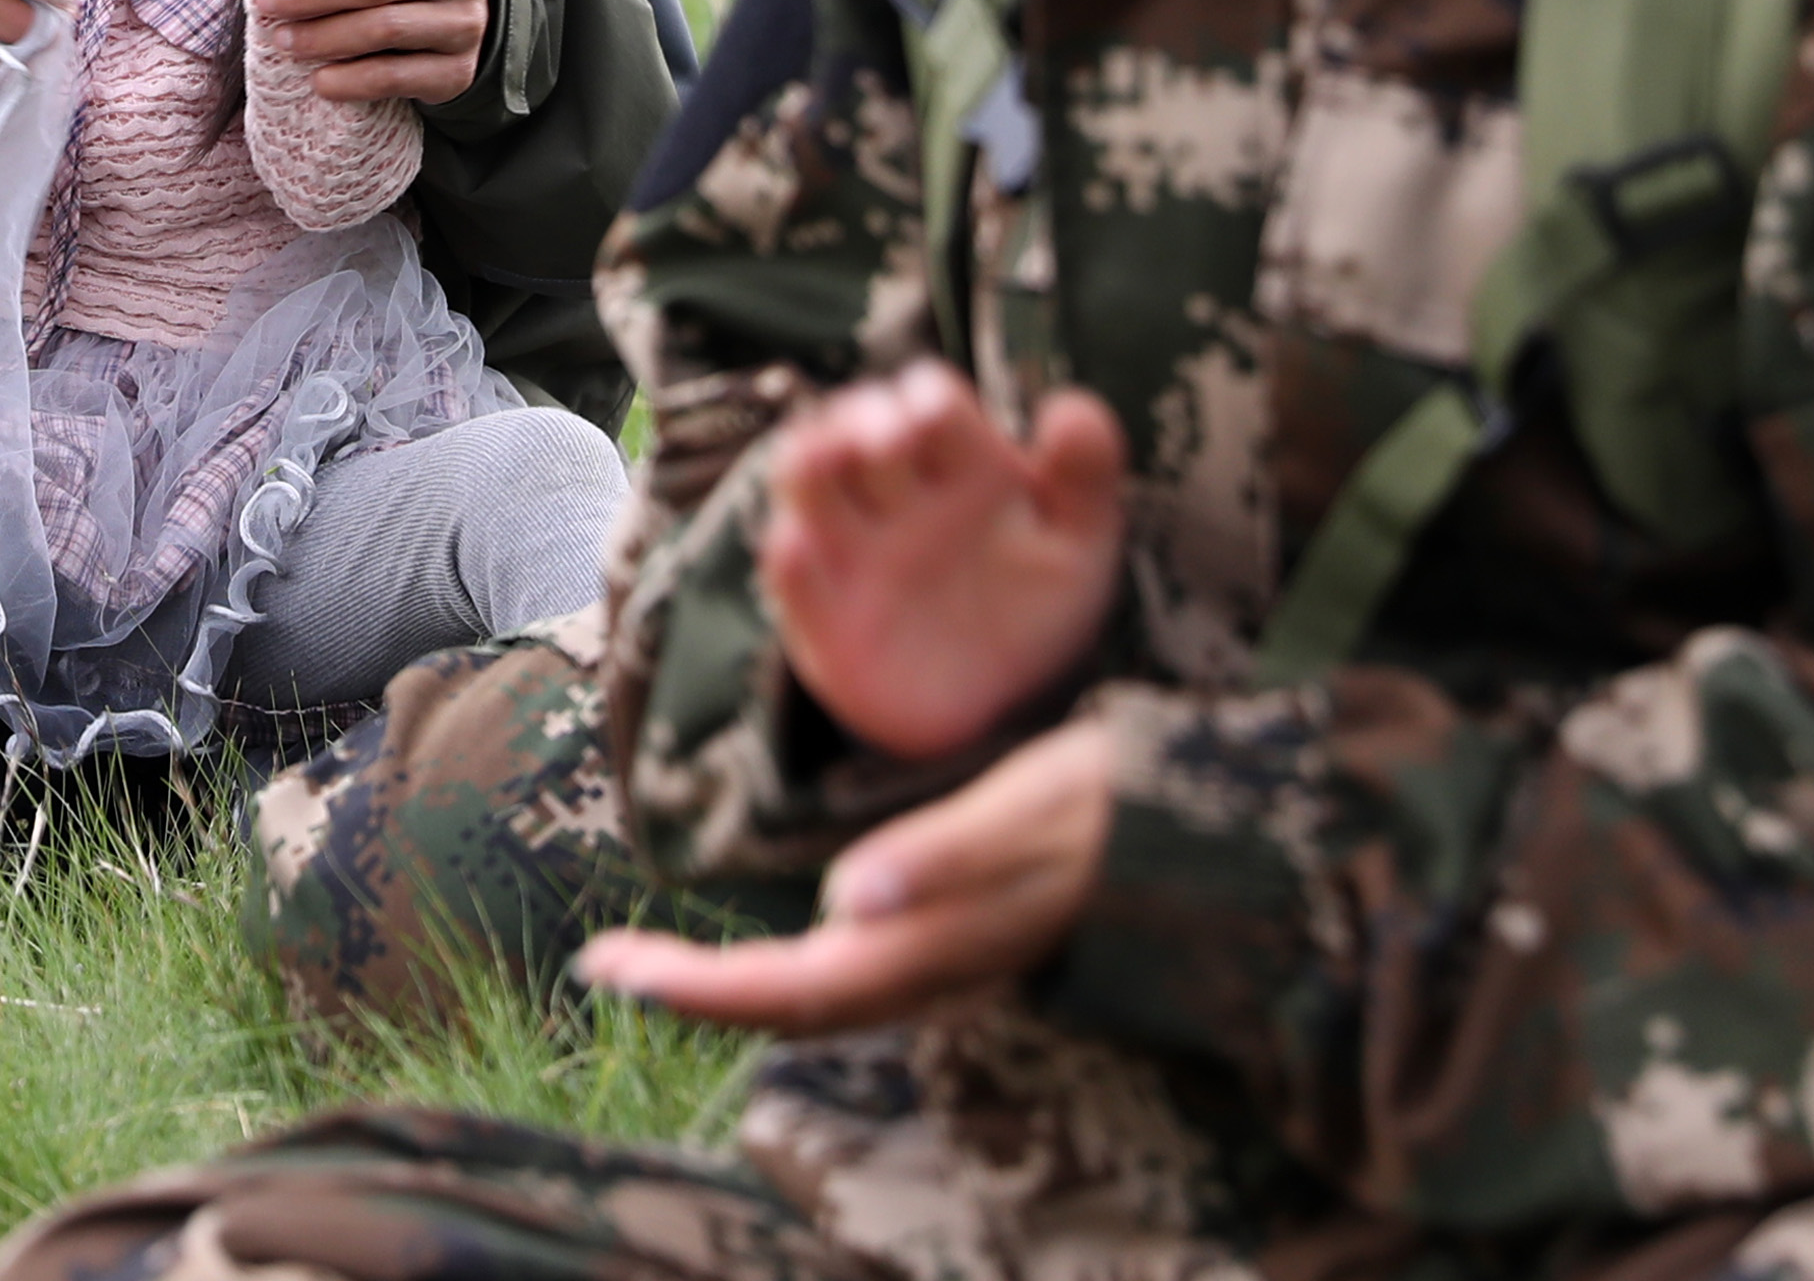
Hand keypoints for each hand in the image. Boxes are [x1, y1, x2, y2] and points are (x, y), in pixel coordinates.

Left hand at [574, 718, 1115, 1036]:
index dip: (698, 988)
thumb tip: (846, 900)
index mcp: (935, 949)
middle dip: (696, 994)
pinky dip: (793, 971)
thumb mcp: (1033, 811)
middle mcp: (933, 973)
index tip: (609, 966)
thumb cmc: (1117, 808)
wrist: (1209, 837)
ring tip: (660, 965)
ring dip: (738, 987)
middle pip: (794, 1005)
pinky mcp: (962, 945)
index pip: (793, 987)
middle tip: (604, 967)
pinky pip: (856, 976)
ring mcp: (949, 966)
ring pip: (823, 997)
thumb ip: (947, 859)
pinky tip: (776, 943)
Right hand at [760, 366, 1125, 759]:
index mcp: (956, 463)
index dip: (926, 399)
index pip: (929, 401)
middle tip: (887, 439)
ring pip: (804, 481)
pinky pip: (790, 578)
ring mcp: (850, 548)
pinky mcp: (822, 614)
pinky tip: (798, 547)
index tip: (935, 412)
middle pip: (855, 426)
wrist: (996, 705)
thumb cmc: (1031, 603)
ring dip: (805, 460)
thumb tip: (1070, 408)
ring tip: (818, 456)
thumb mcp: (1077, 544)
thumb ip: (1084, 477)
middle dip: (863, 420)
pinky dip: (789, 559)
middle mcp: (892, 492)